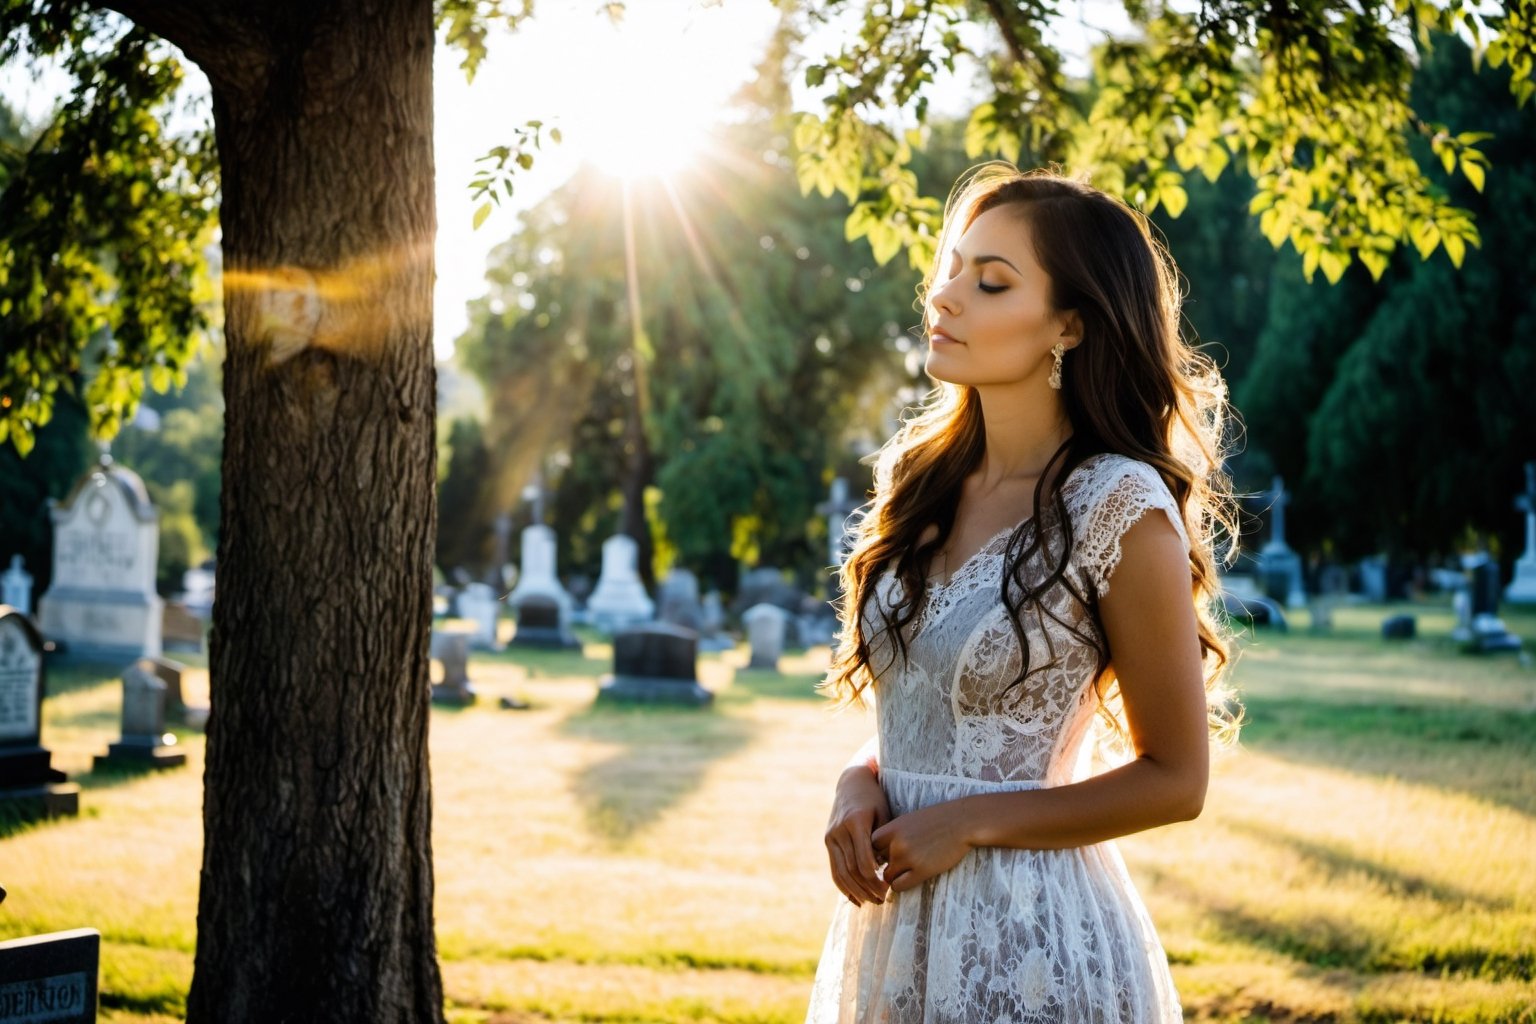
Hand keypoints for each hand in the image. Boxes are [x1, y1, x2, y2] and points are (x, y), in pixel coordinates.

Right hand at [823, 764, 891, 905]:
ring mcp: (831, 836)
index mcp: (856, 823)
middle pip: (852, 870)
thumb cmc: (875, 798)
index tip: (887, 889)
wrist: (852, 782)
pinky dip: (843, 885)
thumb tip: (884, 869)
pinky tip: (854, 898)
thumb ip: (883, 841)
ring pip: (840, 872)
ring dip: (855, 891)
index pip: (863, 861)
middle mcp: (839, 830)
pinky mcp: (827, 840)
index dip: (875, 880)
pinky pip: (834, 868)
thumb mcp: (884, 813)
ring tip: (869, 902)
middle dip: (867, 889)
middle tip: (881, 900)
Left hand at [871, 800, 974, 893]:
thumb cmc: (937, 820)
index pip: (870, 846)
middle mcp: (896, 843)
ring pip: (887, 877)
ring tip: (907, 872)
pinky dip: (901, 885)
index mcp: (892, 828)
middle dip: (884, 866)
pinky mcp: (921, 871)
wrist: (962, 822)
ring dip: (894, 877)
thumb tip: (879, 854)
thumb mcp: (910, 821)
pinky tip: (911, 878)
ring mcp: (908, 858)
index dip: (876, 852)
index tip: (885, 854)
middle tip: (896, 866)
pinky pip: (899, 886)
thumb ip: (894, 834)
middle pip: (876, 863)